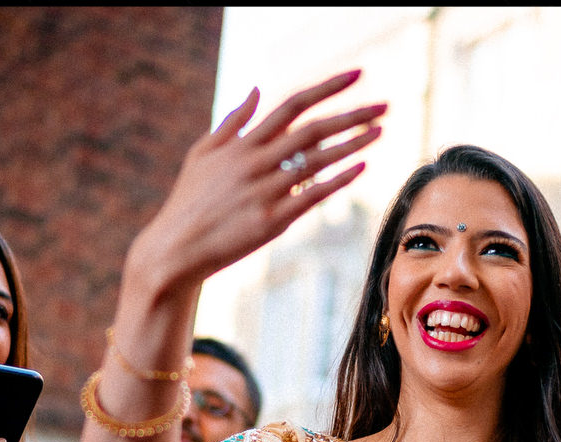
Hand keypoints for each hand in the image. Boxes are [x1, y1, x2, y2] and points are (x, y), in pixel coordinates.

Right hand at [127, 69, 385, 293]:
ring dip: (353, 144)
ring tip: (380, 131)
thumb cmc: (189, 200)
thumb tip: (256, 90)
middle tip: (384, 105)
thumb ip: (232, 121)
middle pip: (313, 129)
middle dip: (352, 114)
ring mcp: (265, 192)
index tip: (357, 75)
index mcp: (241, 143)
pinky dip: (339, 179)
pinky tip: (361, 168)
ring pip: (318, 160)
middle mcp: (255, 162)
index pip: (292, 105)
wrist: (176, 248)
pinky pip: (313, 195)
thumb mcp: (202, 153)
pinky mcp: (272, 221)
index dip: (327, 88)